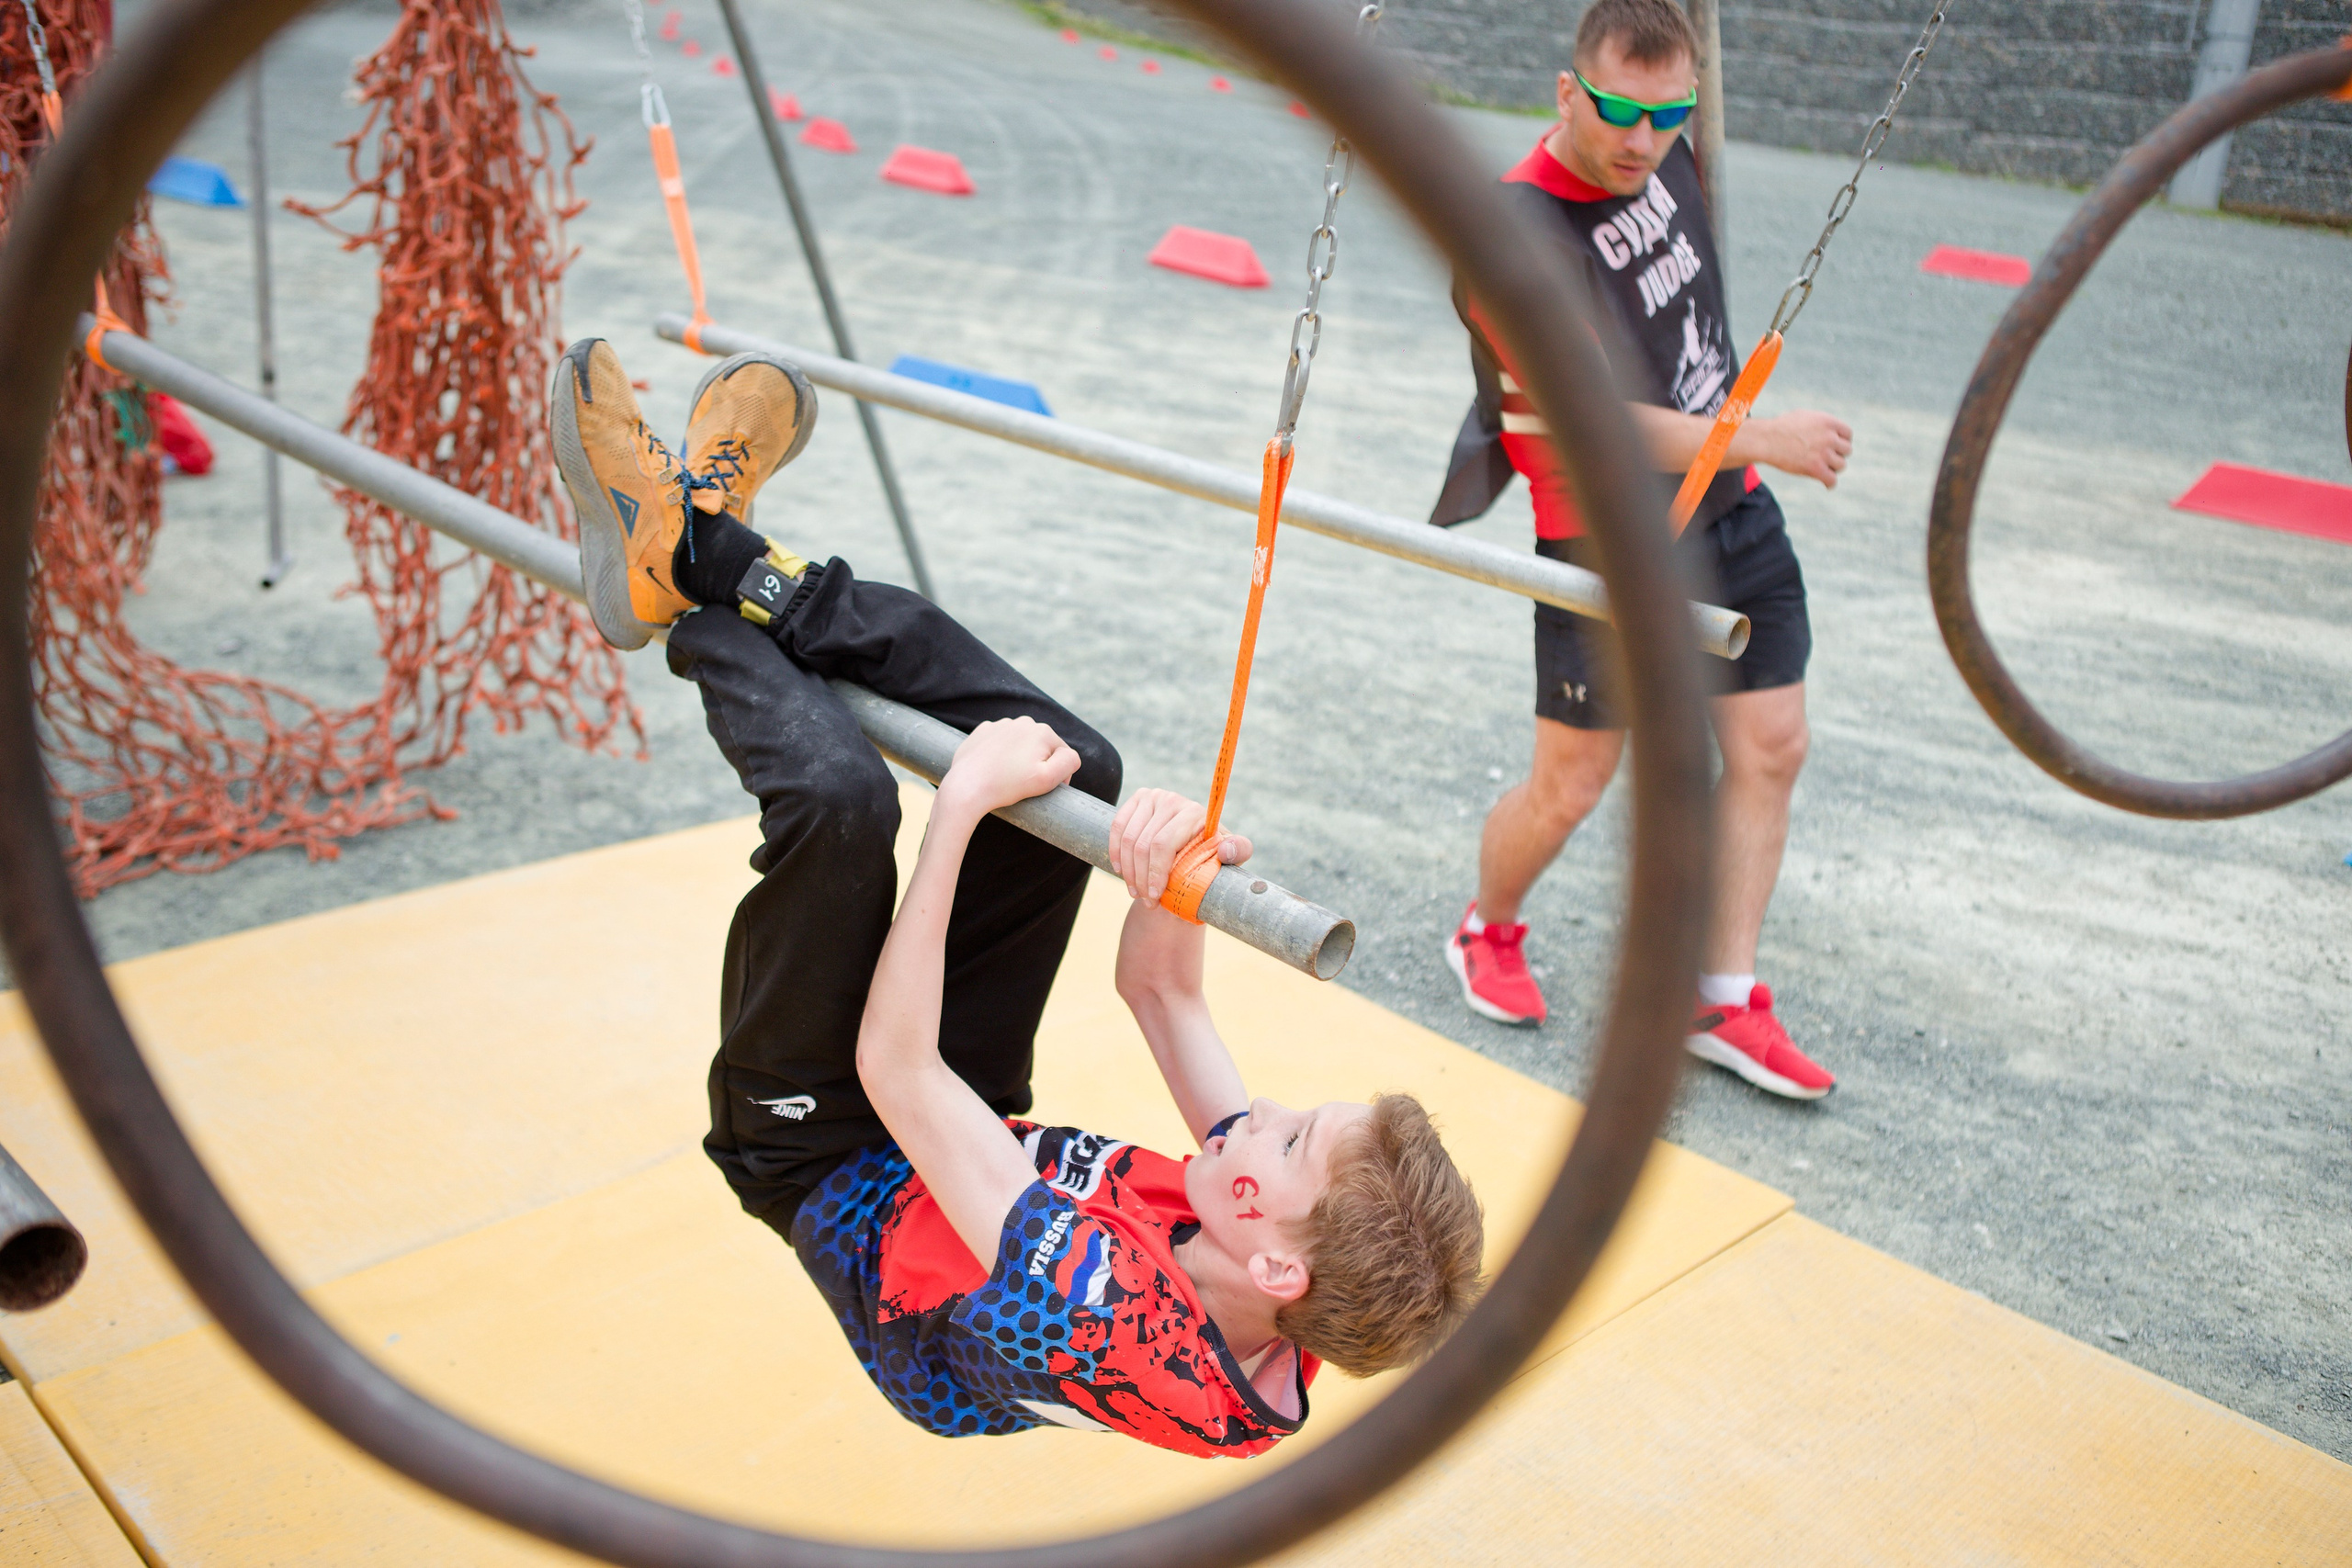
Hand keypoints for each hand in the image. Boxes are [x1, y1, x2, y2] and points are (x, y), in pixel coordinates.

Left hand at [937, 717, 1080, 818]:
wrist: (966, 787)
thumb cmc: (1007, 786)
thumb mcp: (1047, 780)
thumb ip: (1069, 762)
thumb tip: (1070, 755)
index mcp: (1042, 731)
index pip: (1062, 755)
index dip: (1057, 775)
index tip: (1041, 788)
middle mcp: (1023, 722)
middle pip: (1041, 747)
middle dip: (1037, 763)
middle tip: (1022, 783)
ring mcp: (1001, 724)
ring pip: (1021, 744)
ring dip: (1019, 758)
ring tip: (1006, 777)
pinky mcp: (983, 731)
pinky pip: (1000, 743)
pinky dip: (1000, 754)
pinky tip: (993, 768)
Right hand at [1108, 788, 1251, 902]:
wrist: (1194, 848)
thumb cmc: (1213, 856)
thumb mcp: (1230, 858)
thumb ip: (1238, 852)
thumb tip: (1226, 850)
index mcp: (1194, 812)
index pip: (1163, 844)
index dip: (1155, 873)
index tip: (1155, 897)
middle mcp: (1172, 799)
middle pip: (1143, 844)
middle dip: (1141, 878)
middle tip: (1147, 901)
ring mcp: (1152, 797)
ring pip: (1128, 839)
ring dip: (1128, 871)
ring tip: (1136, 892)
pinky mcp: (1137, 800)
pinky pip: (1117, 828)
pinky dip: (1116, 853)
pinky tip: (1121, 872)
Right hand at [1758, 409, 1851, 487]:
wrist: (1766, 440)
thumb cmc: (1780, 427)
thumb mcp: (1804, 417)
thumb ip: (1820, 424)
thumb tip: (1828, 430)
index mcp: (1828, 422)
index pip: (1848, 434)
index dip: (1842, 441)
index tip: (1835, 447)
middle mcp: (1829, 437)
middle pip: (1846, 450)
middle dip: (1837, 454)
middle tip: (1826, 459)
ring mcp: (1823, 453)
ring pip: (1841, 465)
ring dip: (1833, 468)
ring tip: (1823, 469)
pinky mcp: (1815, 468)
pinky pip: (1832, 480)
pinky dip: (1830, 483)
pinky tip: (1826, 484)